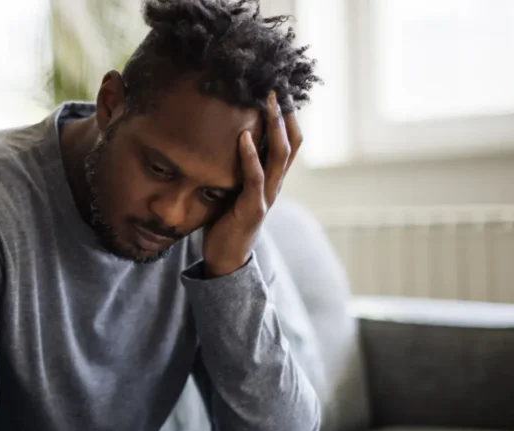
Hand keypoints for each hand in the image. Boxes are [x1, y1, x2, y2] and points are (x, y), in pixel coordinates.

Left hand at [202, 91, 303, 277]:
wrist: (225, 258)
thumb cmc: (226, 221)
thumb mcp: (233, 188)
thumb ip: (237, 168)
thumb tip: (223, 138)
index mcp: (272, 179)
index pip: (289, 143)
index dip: (288, 117)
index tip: (280, 91)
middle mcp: (275, 185)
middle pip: (290, 143)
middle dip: (284, 115)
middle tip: (276, 88)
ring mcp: (266, 197)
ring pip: (279, 156)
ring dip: (274, 127)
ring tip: (268, 103)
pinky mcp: (252, 208)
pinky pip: (255, 178)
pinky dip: (250, 156)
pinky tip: (243, 136)